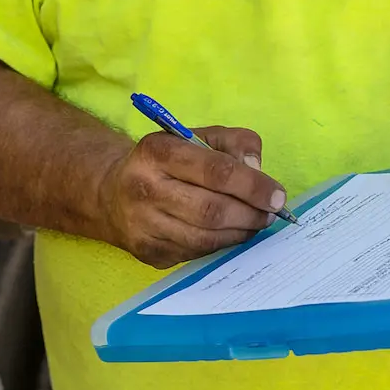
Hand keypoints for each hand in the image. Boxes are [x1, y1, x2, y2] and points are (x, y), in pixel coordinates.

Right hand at [99, 125, 288, 266]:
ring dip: (240, 232)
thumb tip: (257, 170)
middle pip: (212, 210)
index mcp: (157, 152)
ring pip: (205, 237)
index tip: (277, 196)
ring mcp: (143, 225)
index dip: (253, 185)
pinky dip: (221, 244)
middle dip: (250, 214)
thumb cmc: (165, 162)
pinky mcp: (148, 252)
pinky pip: (196, 252)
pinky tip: (229, 233)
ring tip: (255, 222)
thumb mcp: (195, 137)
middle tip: (270, 213)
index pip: (215, 171)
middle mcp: (144, 188)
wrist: (111, 194)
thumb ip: (234, 143)